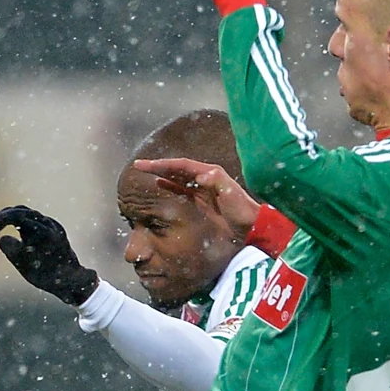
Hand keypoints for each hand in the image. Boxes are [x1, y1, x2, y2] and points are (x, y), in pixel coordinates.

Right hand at [0, 205, 99, 306]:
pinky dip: (19, 223)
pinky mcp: (52, 229)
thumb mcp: (27, 268)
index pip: (15, 216)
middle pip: (19, 211)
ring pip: (26, 213)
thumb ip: (14, 252)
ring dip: (9, 219)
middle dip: (0, 219)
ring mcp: (52, 225)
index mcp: (43, 232)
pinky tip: (12, 232)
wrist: (72, 281)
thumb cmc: (48, 276)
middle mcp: (49, 224)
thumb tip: (3, 238)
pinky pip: (33, 220)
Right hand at [132, 157, 259, 240]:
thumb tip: (199, 175)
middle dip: (158, 166)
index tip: (144, 164)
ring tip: (146, 171)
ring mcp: (202, 189)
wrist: (251, 226)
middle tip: (138, 164)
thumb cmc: (242, 210)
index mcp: (209, 173)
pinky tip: (160, 184)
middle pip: (176, 168)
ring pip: (177, 177)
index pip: (181, 165)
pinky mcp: (202, 200)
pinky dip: (170, 185)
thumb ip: (216, 181)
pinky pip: (182, 189)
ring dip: (162, 173)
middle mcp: (205, 177)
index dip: (162, 164)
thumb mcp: (231, 193)